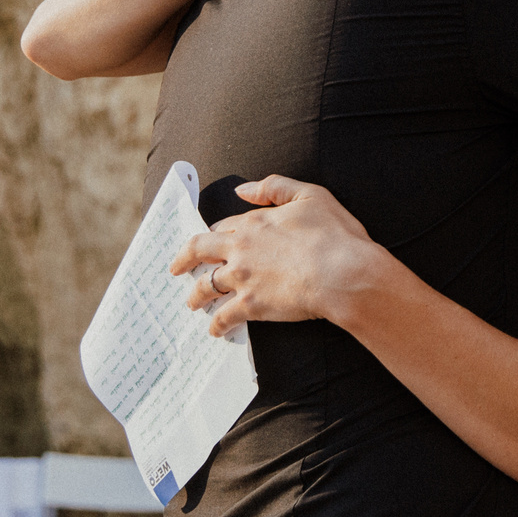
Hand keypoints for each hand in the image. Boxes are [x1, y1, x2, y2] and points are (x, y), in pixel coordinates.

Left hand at [168, 176, 396, 335]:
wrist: (342, 273)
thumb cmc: (333, 234)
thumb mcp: (310, 195)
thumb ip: (274, 187)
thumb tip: (242, 190)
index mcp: (254, 222)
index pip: (226, 226)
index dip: (218, 233)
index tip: (212, 240)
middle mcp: (241, 248)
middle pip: (200, 251)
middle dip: (184, 259)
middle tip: (175, 268)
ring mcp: (243, 278)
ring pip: (207, 285)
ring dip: (196, 294)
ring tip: (191, 302)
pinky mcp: (250, 305)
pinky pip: (224, 316)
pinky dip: (217, 324)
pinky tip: (215, 330)